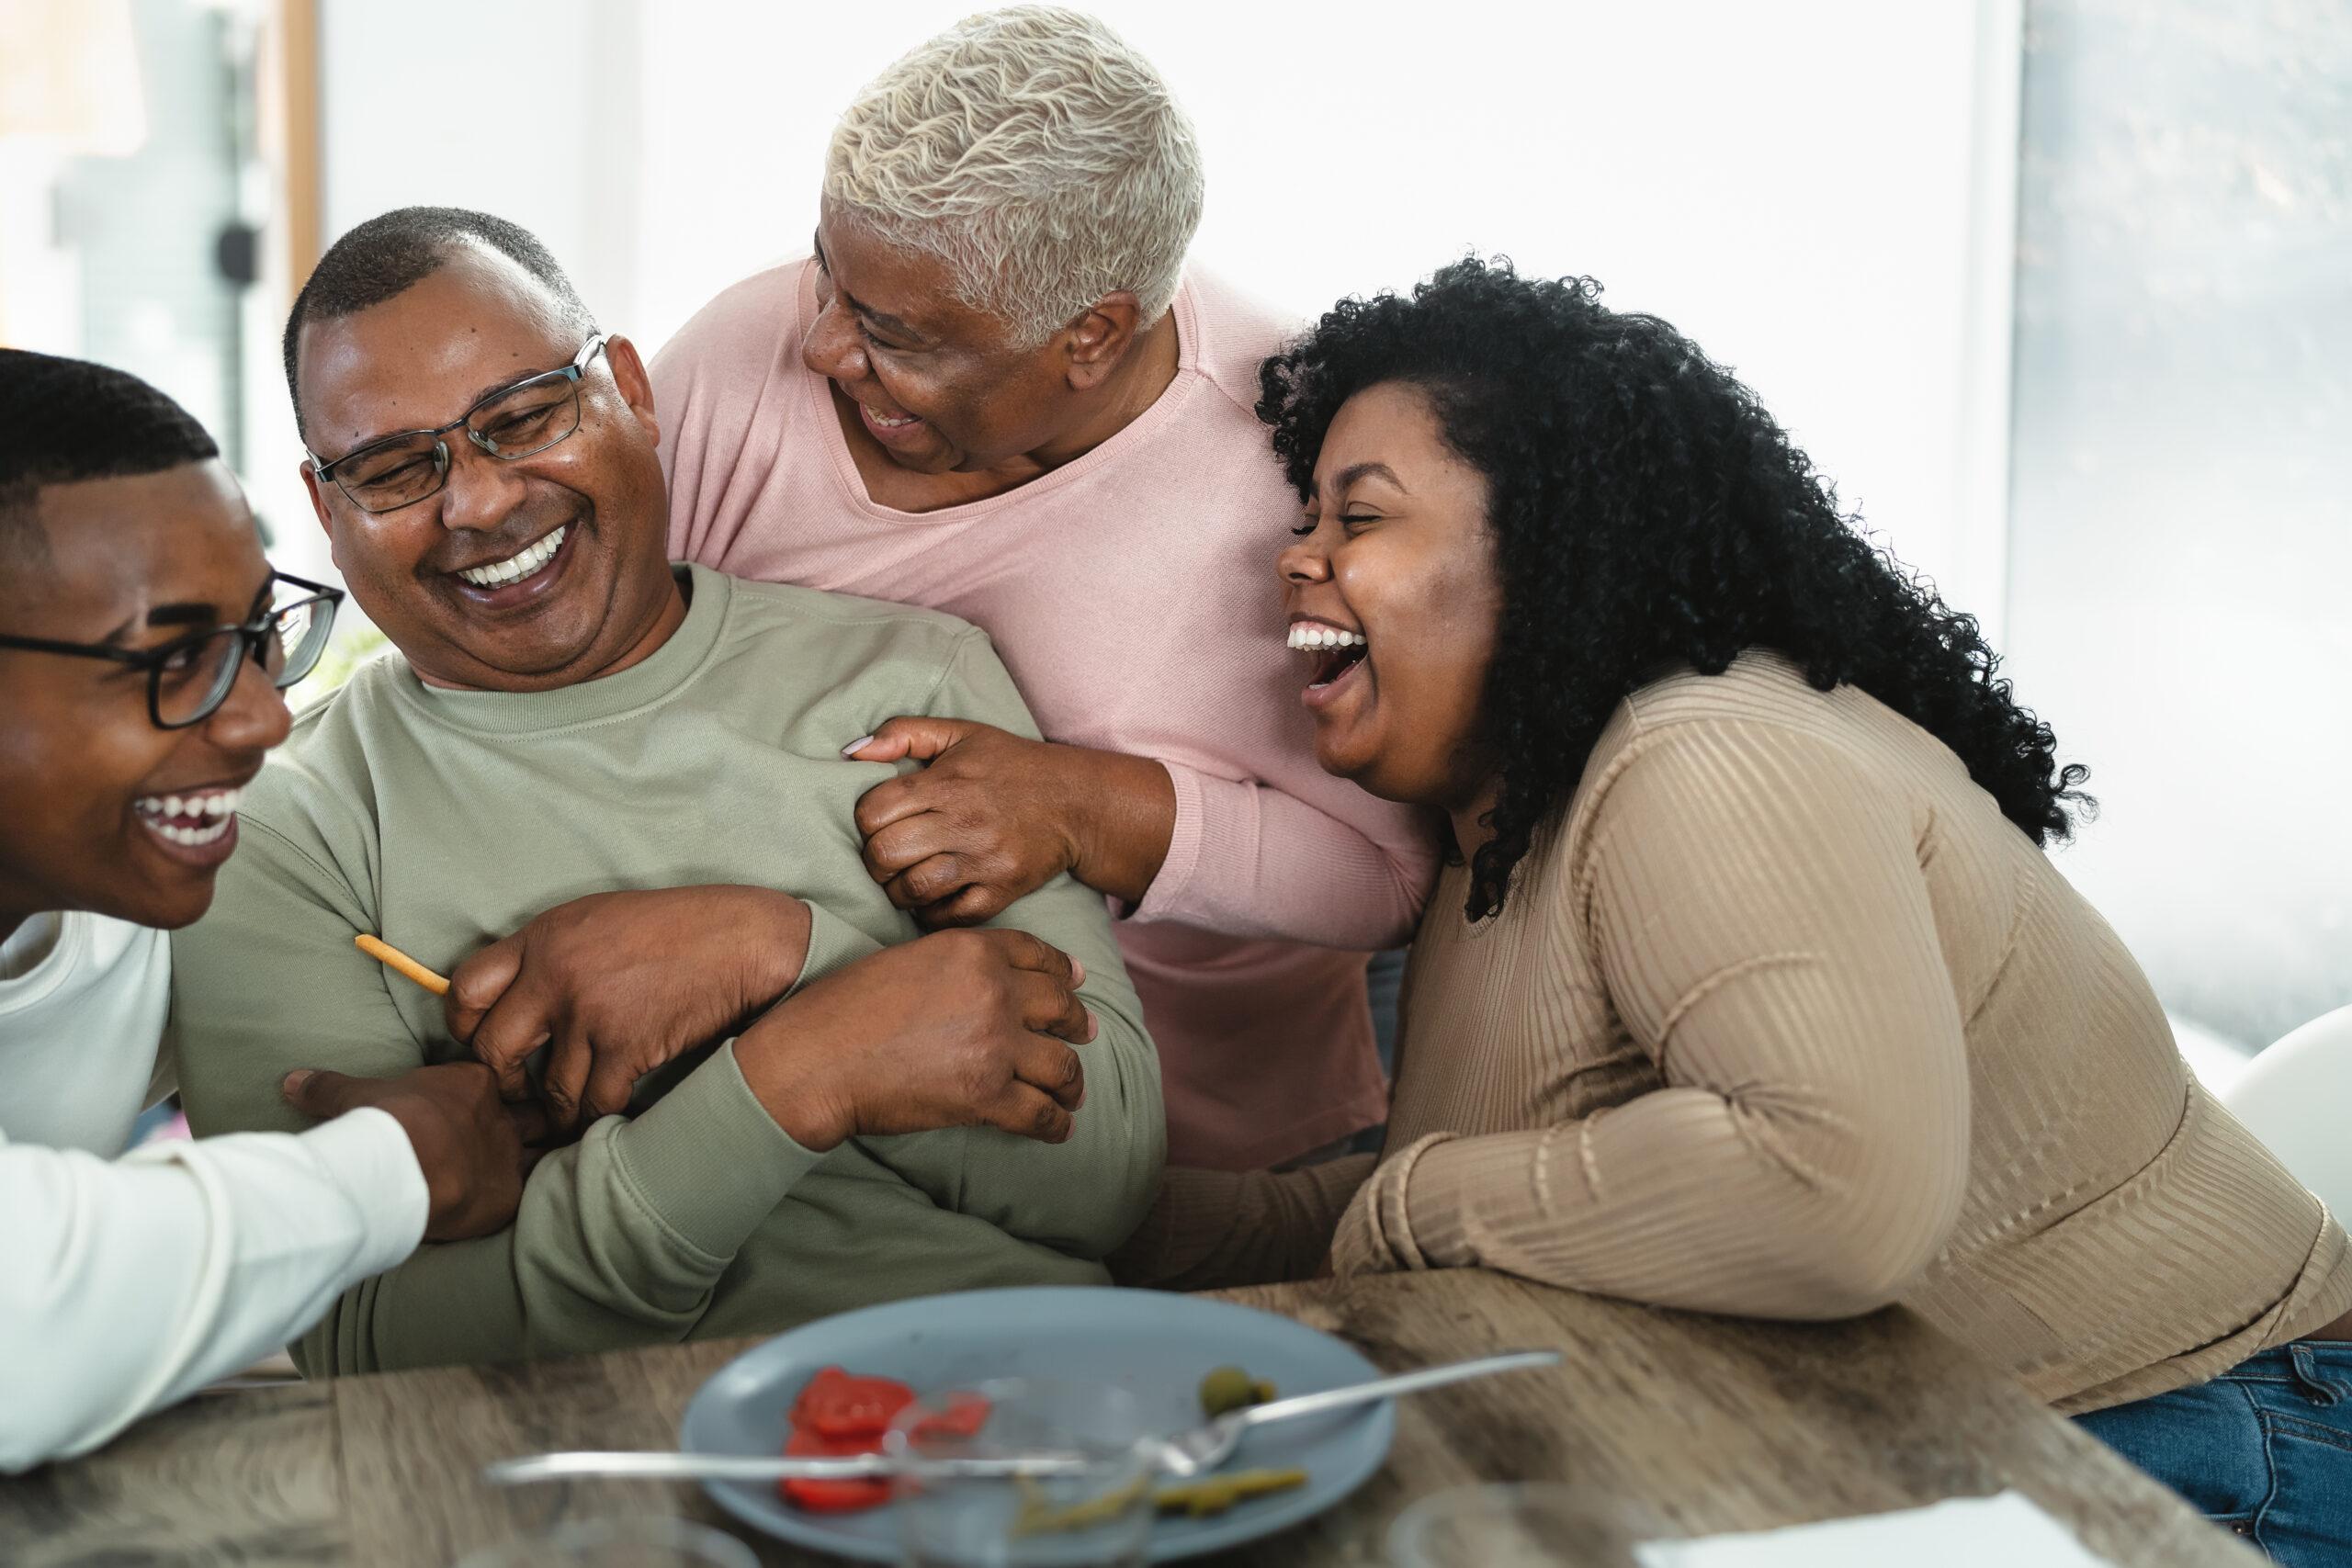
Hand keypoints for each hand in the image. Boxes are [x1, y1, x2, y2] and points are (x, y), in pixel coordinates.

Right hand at [282, 1062, 544, 1240]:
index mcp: (471, 1083)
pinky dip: (531, 1197)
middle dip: (528, 1120)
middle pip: (528, 1112)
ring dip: (537, 1156)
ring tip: (534, 1165)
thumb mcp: (353, 1097)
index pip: (490, 1081)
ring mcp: (508, 1155)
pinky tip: (532, 1204)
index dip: (488, 1092)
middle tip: (523, 1130)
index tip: (479, 1104)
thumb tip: (292, 1079)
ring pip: (540, 1149)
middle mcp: (499, 1116)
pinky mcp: (509, 1195)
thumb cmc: (380, 1122)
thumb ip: (328, 1088)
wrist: (400, 1166)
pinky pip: (531, 1193)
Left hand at [444, 886, 811, 1131]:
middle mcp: (556, 974)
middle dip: (504, 1081)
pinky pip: (595, 1103)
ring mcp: (590, 1013)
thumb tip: (515, 996)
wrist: (743, 941)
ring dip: (558, 1111)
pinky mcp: (627, 1046)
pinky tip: (610, 1112)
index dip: (465, 1026)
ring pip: (549, 1088)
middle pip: (493, 1048)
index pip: (466, 988)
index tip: (481, 1043)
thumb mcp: (599, 920)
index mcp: (544, 937)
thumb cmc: (678, 928)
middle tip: (519, 1092)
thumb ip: (551, 954)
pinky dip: (600, 1116)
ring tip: (568, 1115)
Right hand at [734, 927, 1096, 1151]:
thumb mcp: (908, 959)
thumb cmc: (846, 1008)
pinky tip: (1059, 1129)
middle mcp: (994, 991)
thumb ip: (956, 962)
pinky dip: (1055, 1125)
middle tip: (1085, 1035)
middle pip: (1061, 1008)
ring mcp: (994, 1044)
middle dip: (1077, 1025)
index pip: (1039, 957)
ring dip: (1072, 1083)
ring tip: (1073, 1093)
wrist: (816, 1060)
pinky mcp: (986, 1095)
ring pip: (1060, 1065)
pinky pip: (1040, 1113)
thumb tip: (992, 977)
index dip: (1065, 971)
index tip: (1078, 983)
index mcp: (973, 950)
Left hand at [849, 720, 1173, 922]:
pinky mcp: (1003, 891)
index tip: (879, 824)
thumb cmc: (1011, 767)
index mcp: (947, 782)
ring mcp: (985, 860)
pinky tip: (932, 899)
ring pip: (913, 890)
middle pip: (885, 854)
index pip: (873, 812)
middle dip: (875, 860)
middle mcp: (965, 822)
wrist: (1076, 802)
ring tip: (905, 880)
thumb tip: (852, 751)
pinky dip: (930, 914)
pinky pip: (948, 917)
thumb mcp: (961, 734)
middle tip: (886, 858)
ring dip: (897, 890)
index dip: (865, 822)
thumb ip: (904, 733)